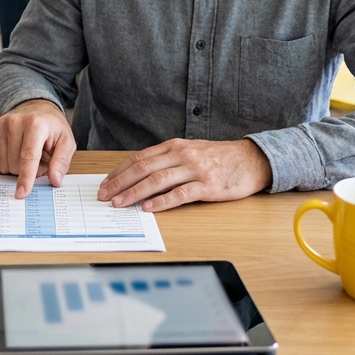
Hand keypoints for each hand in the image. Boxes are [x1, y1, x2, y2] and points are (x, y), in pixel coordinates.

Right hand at [0, 98, 74, 198]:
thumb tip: (55, 180)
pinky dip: (4, 162)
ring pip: (3, 164)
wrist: (35, 108)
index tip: (22, 193)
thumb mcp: (66, 141)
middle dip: (27, 171)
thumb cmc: (51, 127)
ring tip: (27, 154)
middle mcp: (14, 122)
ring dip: (15, 167)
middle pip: (15, 164)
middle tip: (39, 159)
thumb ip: (62, 161)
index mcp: (35, 124)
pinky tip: (14, 151)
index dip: (26, 178)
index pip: (28, 157)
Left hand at [97, 138, 272, 212]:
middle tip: (104, 195)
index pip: (139, 158)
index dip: (119, 172)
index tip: (104, 184)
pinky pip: (180, 194)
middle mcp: (182, 155)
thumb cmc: (219, 158)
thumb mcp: (190, 151)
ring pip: (157, 181)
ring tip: (119, 203)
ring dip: (134, 192)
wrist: (251, 159)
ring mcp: (195, 170)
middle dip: (119, 182)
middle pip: (143, 168)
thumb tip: (139, 174)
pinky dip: (162, 201)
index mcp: (174, 146)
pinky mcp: (207, 185)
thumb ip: (167, 160)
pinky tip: (149, 208)